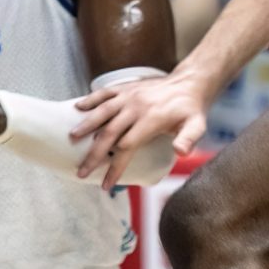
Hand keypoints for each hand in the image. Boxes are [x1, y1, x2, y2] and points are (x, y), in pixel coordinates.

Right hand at [72, 67, 211, 188]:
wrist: (189, 83)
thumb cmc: (191, 111)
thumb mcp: (197, 126)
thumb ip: (189, 139)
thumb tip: (180, 152)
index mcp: (151, 119)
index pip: (127, 147)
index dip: (115, 167)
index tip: (106, 185)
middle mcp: (136, 106)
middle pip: (110, 132)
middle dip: (94, 154)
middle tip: (81, 173)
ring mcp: (129, 95)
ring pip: (103, 110)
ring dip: (86, 125)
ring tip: (71, 139)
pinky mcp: (125, 87)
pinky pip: (105, 93)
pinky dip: (90, 99)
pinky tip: (77, 108)